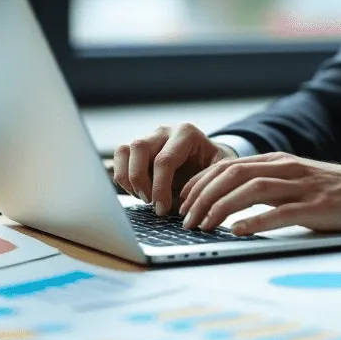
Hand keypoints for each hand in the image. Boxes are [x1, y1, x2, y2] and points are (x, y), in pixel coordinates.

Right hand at [111, 123, 235, 215]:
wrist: (209, 158)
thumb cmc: (214, 166)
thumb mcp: (220, 171)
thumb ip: (206, 183)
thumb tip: (187, 204)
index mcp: (186, 133)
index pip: (164, 160)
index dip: (159, 188)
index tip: (161, 208)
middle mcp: (164, 131)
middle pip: (139, 148)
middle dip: (140, 180)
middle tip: (150, 202)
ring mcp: (149, 137)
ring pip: (124, 150)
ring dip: (128, 178)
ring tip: (142, 197)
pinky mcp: (137, 147)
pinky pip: (120, 157)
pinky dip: (122, 176)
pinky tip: (137, 191)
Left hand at [177, 152, 340, 235]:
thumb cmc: (336, 193)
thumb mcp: (296, 182)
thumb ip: (267, 186)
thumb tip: (229, 202)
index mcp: (278, 161)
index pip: (227, 165)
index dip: (200, 183)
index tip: (183, 202)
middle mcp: (286, 169)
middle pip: (232, 174)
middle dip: (202, 197)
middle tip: (185, 219)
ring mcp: (302, 187)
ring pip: (250, 190)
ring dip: (220, 208)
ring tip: (202, 226)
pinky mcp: (317, 208)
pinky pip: (280, 212)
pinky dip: (254, 221)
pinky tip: (237, 231)